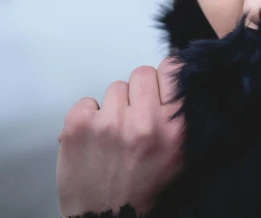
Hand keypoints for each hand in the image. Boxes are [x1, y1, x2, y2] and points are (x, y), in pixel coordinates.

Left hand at [57, 58, 184, 216]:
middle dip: (139, 93)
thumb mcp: (181, 158)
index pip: (172, 69)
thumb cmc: (144, 192)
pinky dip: (89, 118)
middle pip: (142, 73)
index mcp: (175, 129)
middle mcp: (145, 122)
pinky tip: (94, 140)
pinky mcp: (78, 126)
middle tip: (136, 118)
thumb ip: (182, 120)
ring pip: (116, 87)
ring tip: (115, 136)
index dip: (165, 78)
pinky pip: (87, 101)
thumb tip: (181, 78)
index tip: (160, 91)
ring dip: (115, 108)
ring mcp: (110, 123)